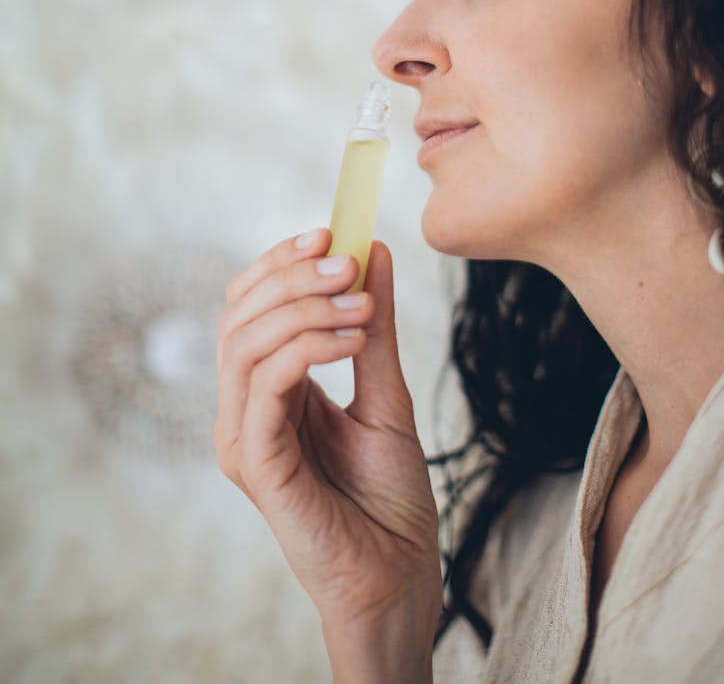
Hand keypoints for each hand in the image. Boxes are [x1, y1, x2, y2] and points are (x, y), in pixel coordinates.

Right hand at [214, 229, 441, 676]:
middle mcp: (244, 409)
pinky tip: (352, 338)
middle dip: (292, 277)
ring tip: (362, 304)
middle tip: (348, 260)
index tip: (331, 230)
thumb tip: (375, 249)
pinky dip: (307, 348)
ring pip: (245, 343)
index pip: (249, 307)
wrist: (401, 573)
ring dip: (304, 308)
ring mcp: (243, 437)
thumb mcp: (386, 391)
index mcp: (267, 390)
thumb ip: (374, 327)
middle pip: (240, 316)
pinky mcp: (256, 464)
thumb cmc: (389, 495)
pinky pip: (264, 387)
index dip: (281, 263)